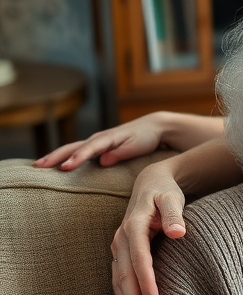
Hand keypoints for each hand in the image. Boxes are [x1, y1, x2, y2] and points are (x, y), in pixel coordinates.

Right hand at [34, 113, 166, 170]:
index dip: (76, 158)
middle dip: (55, 156)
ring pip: (72, 148)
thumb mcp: (136, 146)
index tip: (65, 168)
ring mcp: (97, 142)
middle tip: (38, 166)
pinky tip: (56, 164)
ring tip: (39, 166)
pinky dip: (65, 156)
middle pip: (72, 147)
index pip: (88, 149)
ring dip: (55, 156)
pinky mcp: (99, 146)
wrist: (153, 127)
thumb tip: (102, 161)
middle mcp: (98, 139)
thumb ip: (120, 153)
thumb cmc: (146, 137)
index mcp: (107, 138)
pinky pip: (78, 151)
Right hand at [112, 159, 186, 294]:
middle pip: (125, 273)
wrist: (150, 184)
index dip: (145, 281)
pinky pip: (119, 276)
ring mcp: (118, 245)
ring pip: (118, 278)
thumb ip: (175, 214)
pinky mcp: (120, 251)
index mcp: (134, 225)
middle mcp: (122, 237)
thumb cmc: (165, 192)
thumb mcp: (172, 198)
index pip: (139, 258)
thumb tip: (178, 232)